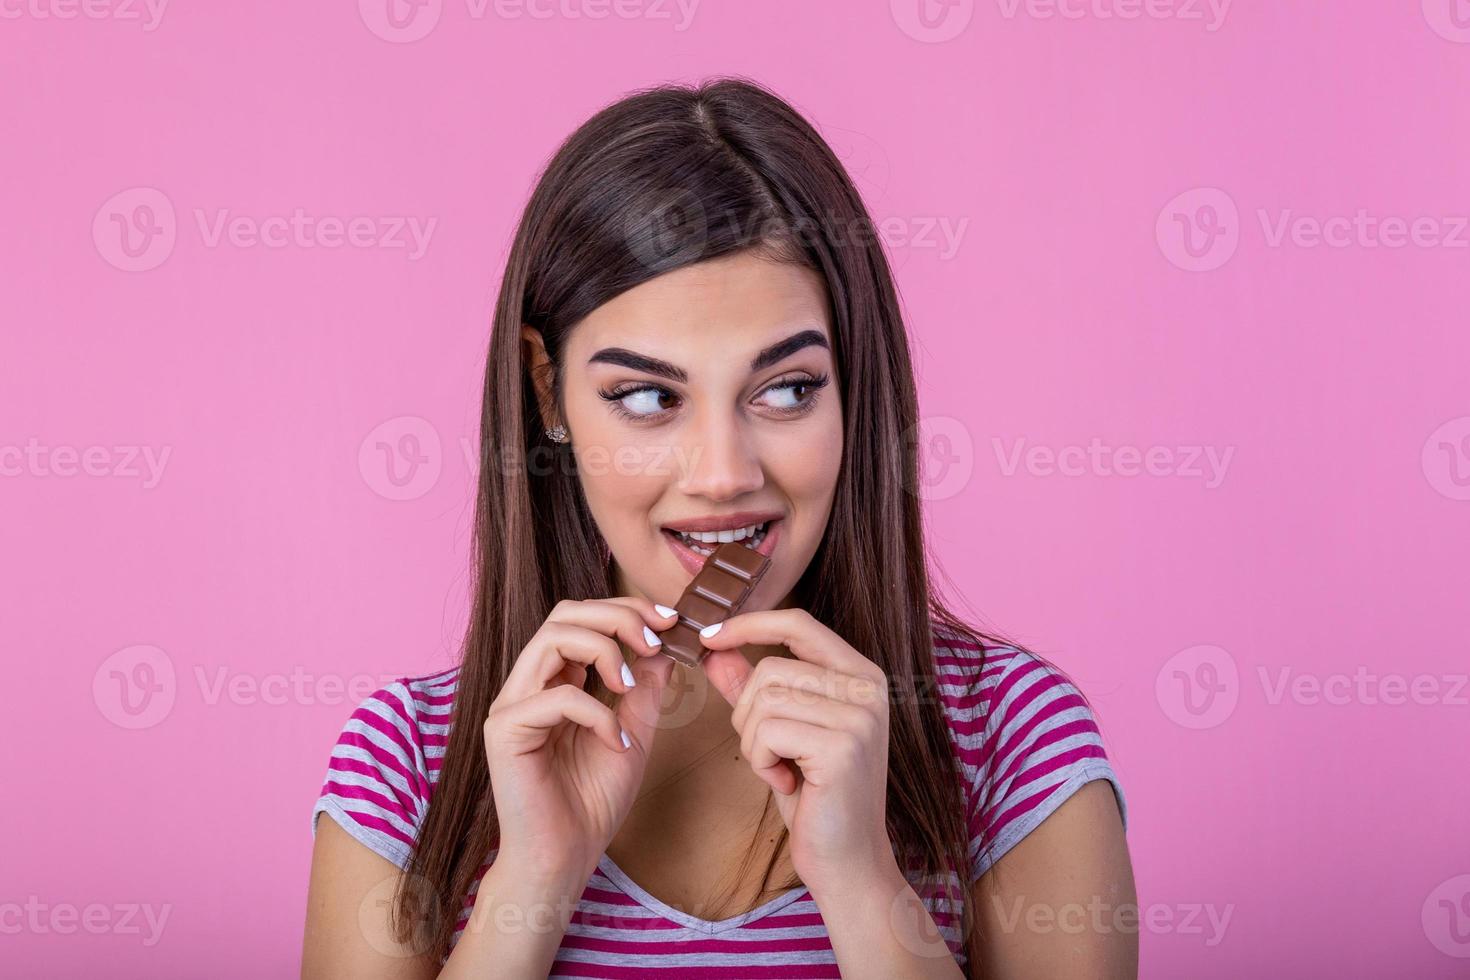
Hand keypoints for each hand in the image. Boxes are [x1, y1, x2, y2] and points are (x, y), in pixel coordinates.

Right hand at [483, 597, 675, 880]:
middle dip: (617, 616)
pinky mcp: (505, 731)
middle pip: (564, 614)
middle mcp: (528, 685)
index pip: (581, 618)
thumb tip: (663, 648)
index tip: (669, 623)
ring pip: (552, 639)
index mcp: (554, 681)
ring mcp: (512, 705)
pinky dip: (597, 713)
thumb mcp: (633, 736)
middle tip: (655, 640)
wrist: (565, 859)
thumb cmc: (592, 803)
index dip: (625, 610)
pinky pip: (556, 697)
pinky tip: (614, 743)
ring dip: (604, 650)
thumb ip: (642, 692)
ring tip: (630, 685)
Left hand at [699, 609, 894, 893]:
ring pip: (764, 700)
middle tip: (771, 753)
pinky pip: (767, 731)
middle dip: (748, 713)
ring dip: (754, 742)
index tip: (709, 637)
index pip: (798, 623)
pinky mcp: (842, 746)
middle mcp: (868, 686)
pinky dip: (761, 761)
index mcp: (861, 674)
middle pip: (770, 668)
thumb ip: (752, 687)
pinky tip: (787, 784)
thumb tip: (716, 647)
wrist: (847, 861)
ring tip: (782, 770)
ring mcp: (859, 715)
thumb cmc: (814, 797)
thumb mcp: (780, 732)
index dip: (749, 623)